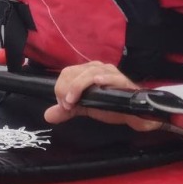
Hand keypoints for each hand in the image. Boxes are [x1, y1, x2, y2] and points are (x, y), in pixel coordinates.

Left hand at [44, 61, 163, 131]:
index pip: (66, 73)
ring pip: (88, 73)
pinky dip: (103, 78)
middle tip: (68, 106)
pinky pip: (111, 76)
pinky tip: (97, 83)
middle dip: (66, 90)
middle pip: (73, 72)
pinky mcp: (123, 81)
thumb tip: (48, 115)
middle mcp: (97, 68)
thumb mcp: (85, 108)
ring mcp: (110, 72)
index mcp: (86, 72)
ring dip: (77, 87)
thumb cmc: (111, 106)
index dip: (60, 88)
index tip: (64, 106)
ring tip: (73, 102)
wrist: (134, 114)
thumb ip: (67, 111)